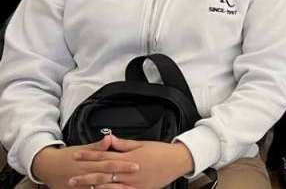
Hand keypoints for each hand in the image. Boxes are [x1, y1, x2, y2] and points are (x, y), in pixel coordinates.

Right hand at [30, 136, 140, 188]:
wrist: (47, 166)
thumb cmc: (68, 156)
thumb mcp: (83, 149)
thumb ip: (98, 146)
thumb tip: (110, 138)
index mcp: (88, 162)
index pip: (109, 162)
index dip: (123, 164)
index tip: (136, 165)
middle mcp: (84, 174)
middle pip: (105, 176)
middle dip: (121, 177)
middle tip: (136, 177)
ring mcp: (79, 186)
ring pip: (98, 188)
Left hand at [71, 138, 192, 188]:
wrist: (178, 161)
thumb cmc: (161, 151)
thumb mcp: (142, 144)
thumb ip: (123, 144)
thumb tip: (109, 139)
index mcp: (129, 157)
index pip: (104, 155)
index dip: (88, 155)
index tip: (76, 155)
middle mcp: (129, 170)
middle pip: (102, 172)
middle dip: (85, 174)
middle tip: (70, 177)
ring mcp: (133, 182)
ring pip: (108, 185)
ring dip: (93, 185)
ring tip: (81, 186)